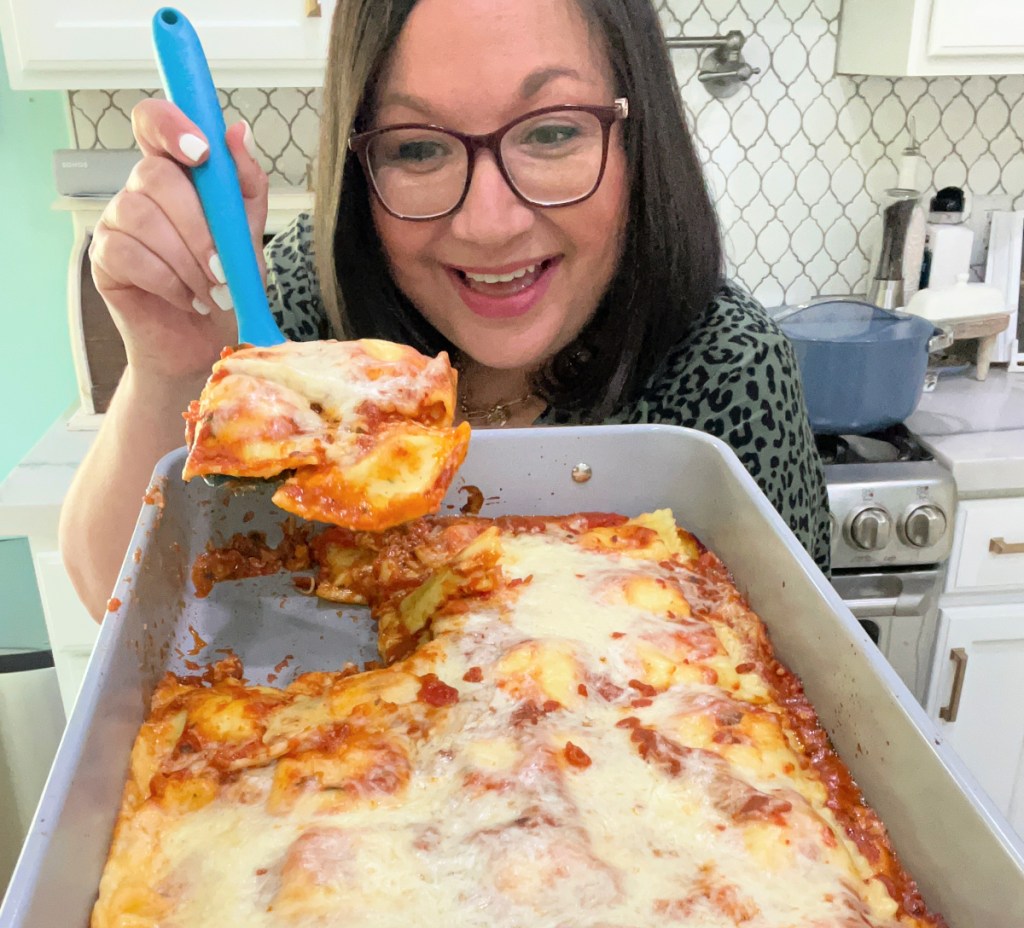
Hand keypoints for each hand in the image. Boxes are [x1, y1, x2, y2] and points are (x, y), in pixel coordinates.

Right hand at [89, 98, 269, 381]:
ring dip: (187, 260)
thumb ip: (245, 187)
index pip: (154, 121)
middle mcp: (141, 189)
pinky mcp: (104, 257)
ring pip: (142, 217)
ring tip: (213, 291)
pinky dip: (169, 281)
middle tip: (225, 268)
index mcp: (177, 172)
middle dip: (199, 227)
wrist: (206, 343)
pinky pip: (130, 255)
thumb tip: (237, 133)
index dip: (171, 125)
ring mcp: (117, 220)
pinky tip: (189, 298)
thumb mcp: (249, 235)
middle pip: (155, 175)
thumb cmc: (226, 284)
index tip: (202, 153)